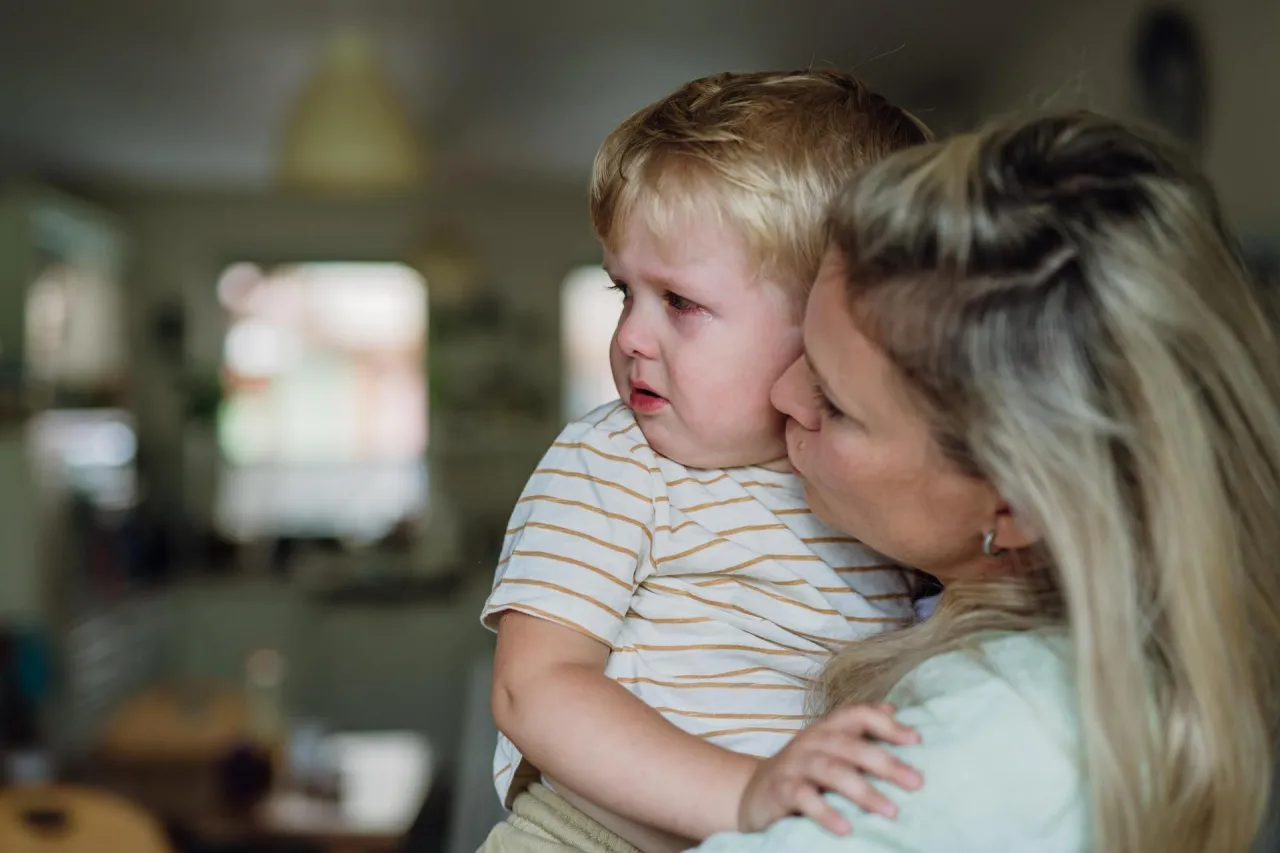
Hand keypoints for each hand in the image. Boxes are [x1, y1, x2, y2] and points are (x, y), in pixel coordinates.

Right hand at [737, 703, 921, 834]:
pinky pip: (803, 797)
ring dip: (863, 790)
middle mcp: (811, 741)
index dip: (886, 724)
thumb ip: (857, 732)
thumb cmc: (802, 771)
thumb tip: (892, 708)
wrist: (752, 792)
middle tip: (916, 782)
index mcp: (826, 729)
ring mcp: (794, 764)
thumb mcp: (828, 748)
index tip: (916, 740)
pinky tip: (846, 828)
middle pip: (850, 746)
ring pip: (831, 771)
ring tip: (889, 811)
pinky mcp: (779, 789)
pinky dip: (825, 812)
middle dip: (885, 763)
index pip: (857, 713)